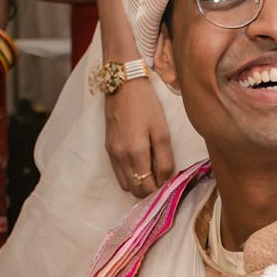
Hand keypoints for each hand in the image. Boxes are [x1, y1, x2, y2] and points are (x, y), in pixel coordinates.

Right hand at [105, 78, 173, 196]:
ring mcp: (112, 154)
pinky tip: (140, 167)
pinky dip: (129, 177)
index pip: (147, 187)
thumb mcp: (162, 131)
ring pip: (125, 185)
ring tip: (152, 174)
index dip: (159, 191)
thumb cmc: (146, 105)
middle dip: (149, 191)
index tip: (168, 184)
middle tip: (161, 181)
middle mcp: (120, 157)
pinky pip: (118, 174)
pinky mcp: (108, 149)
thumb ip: (165, 159)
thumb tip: (165, 181)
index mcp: (136, 152)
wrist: (123, 85)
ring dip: (138, 185)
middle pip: (135, 190)